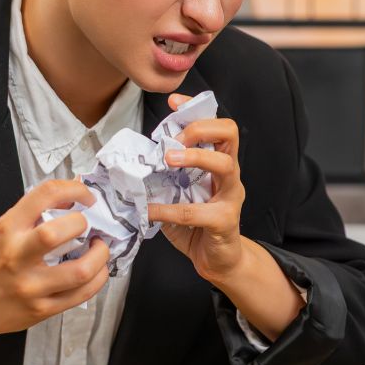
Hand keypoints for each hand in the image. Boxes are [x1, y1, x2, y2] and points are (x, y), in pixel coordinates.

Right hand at [0, 179, 110, 341]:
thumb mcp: (2, 229)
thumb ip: (34, 214)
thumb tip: (74, 197)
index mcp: (7, 229)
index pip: (45, 195)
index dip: (74, 189)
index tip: (85, 196)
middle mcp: (18, 256)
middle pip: (59, 233)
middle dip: (84, 224)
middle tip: (89, 226)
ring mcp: (31, 287)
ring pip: (80, 270)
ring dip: (100, 255)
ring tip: (99, 249)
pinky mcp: (42, 310)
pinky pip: (82, 294)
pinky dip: (98, 279)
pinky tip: (96, 271)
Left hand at [147, 93, 246, 282]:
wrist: (218, 262)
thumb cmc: (197, 225)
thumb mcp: (179, 192)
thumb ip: (166, 175)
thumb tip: (134, 161)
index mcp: (219, 162)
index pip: (217, 125)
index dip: (196, 109)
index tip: (174, 103)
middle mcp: (230, 174)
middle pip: (230, 133)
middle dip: (200, 128)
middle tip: (174, 139)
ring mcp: (231, 197)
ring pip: (224, 164)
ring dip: (194, 157)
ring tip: (167, 160)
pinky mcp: (225, 221)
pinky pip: (197, 211)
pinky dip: (169, 209)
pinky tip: (150, 210)